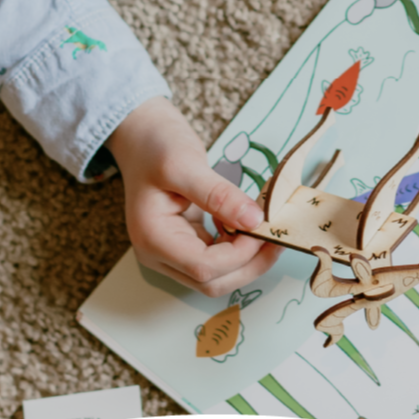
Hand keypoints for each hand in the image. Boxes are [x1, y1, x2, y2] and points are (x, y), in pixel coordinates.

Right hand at [105, 96, 280, 296]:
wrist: (141, 136)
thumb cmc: (156, 146)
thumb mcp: (185, 163)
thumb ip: (218, 195)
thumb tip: (254, 221)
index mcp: (152, 238)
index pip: (203, 267)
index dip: (239, 254)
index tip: (263, 226)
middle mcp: (158, 254)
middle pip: (211, 282)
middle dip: (249, 264)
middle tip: (277, 234)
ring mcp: (170, 252)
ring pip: (217, 276)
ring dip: (247, 258)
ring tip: (268, 228)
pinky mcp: (184, 244)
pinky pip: (216, 259)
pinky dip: (238, 248)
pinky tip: (247, 223)